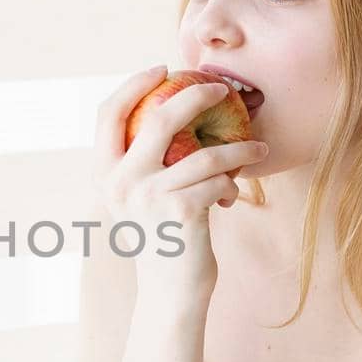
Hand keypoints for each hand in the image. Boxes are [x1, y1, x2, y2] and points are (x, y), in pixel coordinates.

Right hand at [90, 66, 269, 307]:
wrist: (169, 292)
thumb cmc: (161, 237)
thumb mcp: (140, 197)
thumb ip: (142, 161)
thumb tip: (172, 109)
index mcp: (104, 174)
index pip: (108, 113)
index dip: (133, 84)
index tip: (162, 69)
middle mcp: (120, 183)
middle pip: (159, 117)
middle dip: (195, 96)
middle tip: (221, 89)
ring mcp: (149, 196)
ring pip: (204, 153)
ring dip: (238, 148)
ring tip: (257, 148)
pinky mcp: (182, 210)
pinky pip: (218, 180)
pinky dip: (232, 185)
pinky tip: (233, 195)